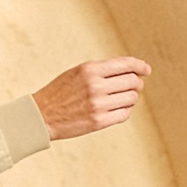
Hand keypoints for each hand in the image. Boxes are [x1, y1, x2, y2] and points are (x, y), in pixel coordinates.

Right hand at [32, 57, 151, 141]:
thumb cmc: (59, 93)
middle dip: (137, 84)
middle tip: (134, 87)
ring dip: (131, 98)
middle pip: (132, 82)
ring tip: (123, 99)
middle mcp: (96, 86)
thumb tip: (132, 72)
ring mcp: (97, 105)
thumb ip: (102, 70)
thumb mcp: (78, 72)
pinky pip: (123, 114)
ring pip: (131, 98)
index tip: (146, 70)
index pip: (127, 65)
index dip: (141, 67)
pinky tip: (118, 109)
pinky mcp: (97, 122)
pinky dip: (125, 111)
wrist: (40, 117)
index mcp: (91, 69)